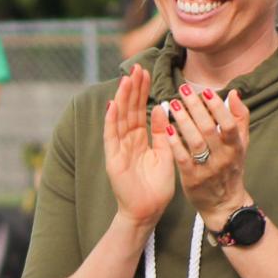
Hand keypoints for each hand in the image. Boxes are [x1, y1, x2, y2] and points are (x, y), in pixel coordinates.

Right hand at [102, 67, 175, 230]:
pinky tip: (113, 104)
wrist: (148, 211)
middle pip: (128, 109)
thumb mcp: (166, 153)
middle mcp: (127, 140)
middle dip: (132, 88)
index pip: (139, 109)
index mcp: (140, 139)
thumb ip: (162, 132)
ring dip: (122, 98)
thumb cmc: (157, 187)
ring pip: (120, 118)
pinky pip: (111, 136)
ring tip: (126, 79)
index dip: (142, 91)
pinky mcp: (113, 159)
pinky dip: (111, 120)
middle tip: (137, 67)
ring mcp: (119, 148)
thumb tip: (162, 107)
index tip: (146, 72)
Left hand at [163, 81, 251, 228]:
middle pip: (209, 129)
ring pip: (195, 142)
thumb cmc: (230, 168)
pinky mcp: (192, 180)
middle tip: (183, 90)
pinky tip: (167, 128)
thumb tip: (233, 94)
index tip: (206, 91)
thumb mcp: (241, 145)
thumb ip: (240, 118)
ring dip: (184, 122)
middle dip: (196, 108)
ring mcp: (207, 170)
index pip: (229, 124)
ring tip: (174, 105)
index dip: (218, 107)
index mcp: (236, 147)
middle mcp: (223, 158)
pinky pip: (183, 159)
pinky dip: (175, 143)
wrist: (223, 204)